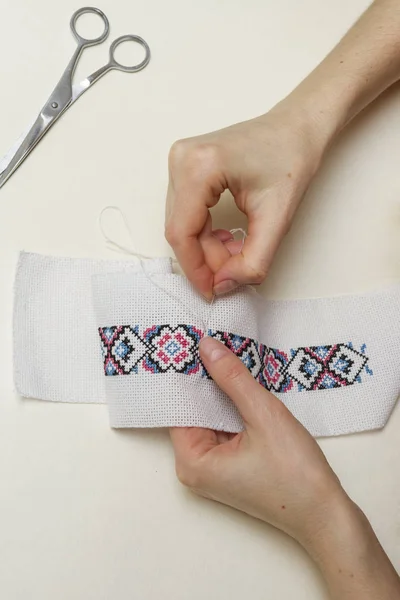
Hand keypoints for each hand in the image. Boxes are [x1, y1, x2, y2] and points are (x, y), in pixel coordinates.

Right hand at [165, 103, 324, 298]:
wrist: (296, 128)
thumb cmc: (291, 160)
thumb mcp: (277, 219)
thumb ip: (253, 261)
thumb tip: (223, 285)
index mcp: (198, 167)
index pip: (182, 233)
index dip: (195, 269)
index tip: (213, 291)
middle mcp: (180, 160)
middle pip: (180, 229)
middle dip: (205, 258)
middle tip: (234, 270)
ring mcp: (179, 161)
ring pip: (182, 223)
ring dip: (207, 247)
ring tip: (237, 250)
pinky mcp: (185, 166)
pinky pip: (186, 212)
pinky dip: (205, 232)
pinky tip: (227, 236)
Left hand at [170, 337, 399, 598]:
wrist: (326, 515)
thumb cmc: (295, 472)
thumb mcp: (263, 415)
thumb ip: (233, 378)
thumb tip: (206, 346)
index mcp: (191, 461)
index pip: (178, 407)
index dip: (186, 374)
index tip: (189, 342)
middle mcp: (195, 468)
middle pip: (193, 412)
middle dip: (205, 381)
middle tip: (211, 340)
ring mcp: (214, 469)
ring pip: (211, 419)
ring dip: (221, 393)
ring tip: (226, 355)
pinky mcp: (232, 468)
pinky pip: (224, 429)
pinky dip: (233, 409)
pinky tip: (241, 385)